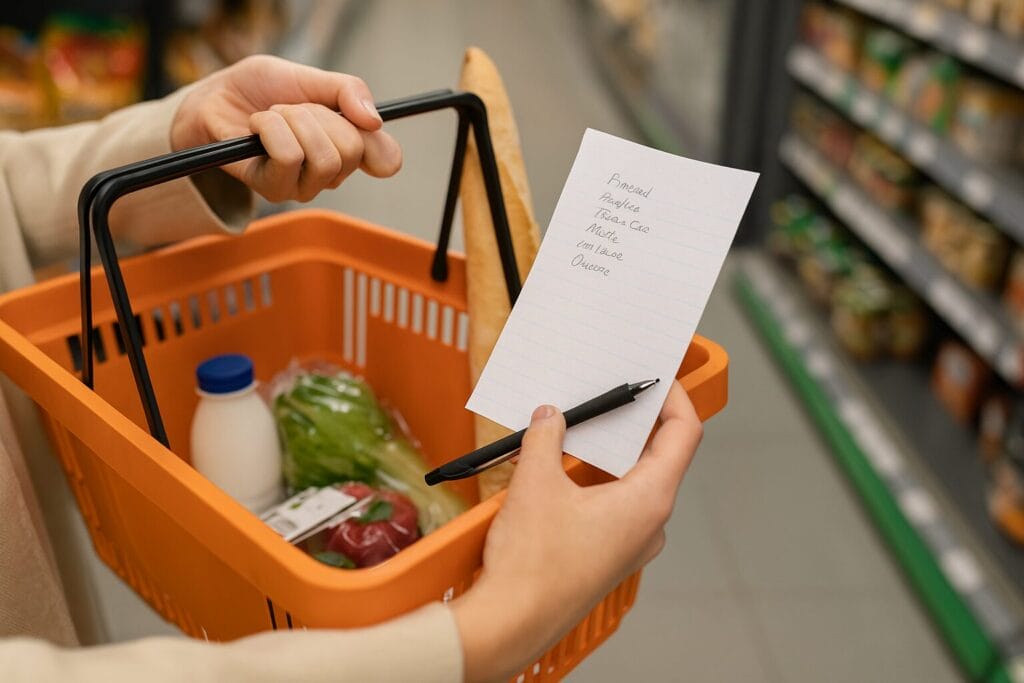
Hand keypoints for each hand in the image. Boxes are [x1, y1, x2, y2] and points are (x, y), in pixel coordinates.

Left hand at [170, 55, 401, 201]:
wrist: (215, 96)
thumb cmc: (263, 90)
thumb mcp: (310, 76)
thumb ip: (347, 90)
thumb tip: (375, 120)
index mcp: (349, 150)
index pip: (386, 159)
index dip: (374, 135)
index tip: (360, 119)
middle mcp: (331, 175)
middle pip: (352, 150)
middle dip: (318, 114)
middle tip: (294, 108)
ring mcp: (303, 186)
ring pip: (323, 157)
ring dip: (292, 120)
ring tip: (273, 116)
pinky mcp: (273, 189)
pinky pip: (288, 157)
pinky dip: (270, 127)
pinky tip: (256, 127)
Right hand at [452, 381, 702, 681]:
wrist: (511, 623)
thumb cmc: (532, 563)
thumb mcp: (535, 482)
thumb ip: (546, 437)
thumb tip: (550, 416)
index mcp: (649, 500)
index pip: (684, 434)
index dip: (674, 398)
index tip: (658, 376)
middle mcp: (650, 523)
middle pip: (660, 456)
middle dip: (635, 420)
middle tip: (612, 390)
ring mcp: (631, 543)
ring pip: (635, 482)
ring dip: (610, 450)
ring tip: (580, 422)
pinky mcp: (609, 555)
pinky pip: (615, 505)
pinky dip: (597, 478)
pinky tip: (562, 465)